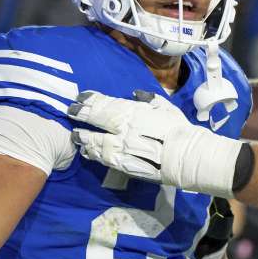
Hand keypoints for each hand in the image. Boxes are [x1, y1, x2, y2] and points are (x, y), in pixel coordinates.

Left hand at [68, 90, 241, 196]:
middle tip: (70, 112)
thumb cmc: (180, 128)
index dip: (91, 100)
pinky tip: (87, 152)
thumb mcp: (166, 107)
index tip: (81, 97)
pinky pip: (104, 159)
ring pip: (96, 141)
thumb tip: (135, 94)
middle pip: (96, 120)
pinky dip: (94, 154)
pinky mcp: (124, 165)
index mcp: (133, 112)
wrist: (187, 156)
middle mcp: (124, 128)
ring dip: (85, 138)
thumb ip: (148, 99)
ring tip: (76, 136)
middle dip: (81, 115)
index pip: (106, 104)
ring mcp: (122, 147)